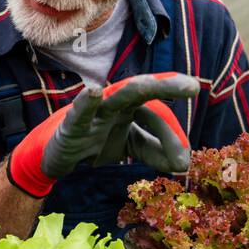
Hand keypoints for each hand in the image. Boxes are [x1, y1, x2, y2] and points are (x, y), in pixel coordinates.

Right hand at [6, 72, 200, 197]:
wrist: (56, 158)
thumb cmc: (95, 145)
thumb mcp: (129, 147)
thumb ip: (154, 152)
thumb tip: (184, 165)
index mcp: (131, 108)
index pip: (156, 116)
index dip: (170, 137)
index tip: (183, 161)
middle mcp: (115, 105)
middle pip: (143, 92)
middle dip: (166, 87)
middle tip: (192, 86)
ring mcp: (94, 112)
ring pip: (116, 95)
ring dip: (134, 88)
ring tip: (150, 83)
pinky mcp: (71, 124)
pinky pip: (80, 112)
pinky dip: (86, 101)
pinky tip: (94, 92)